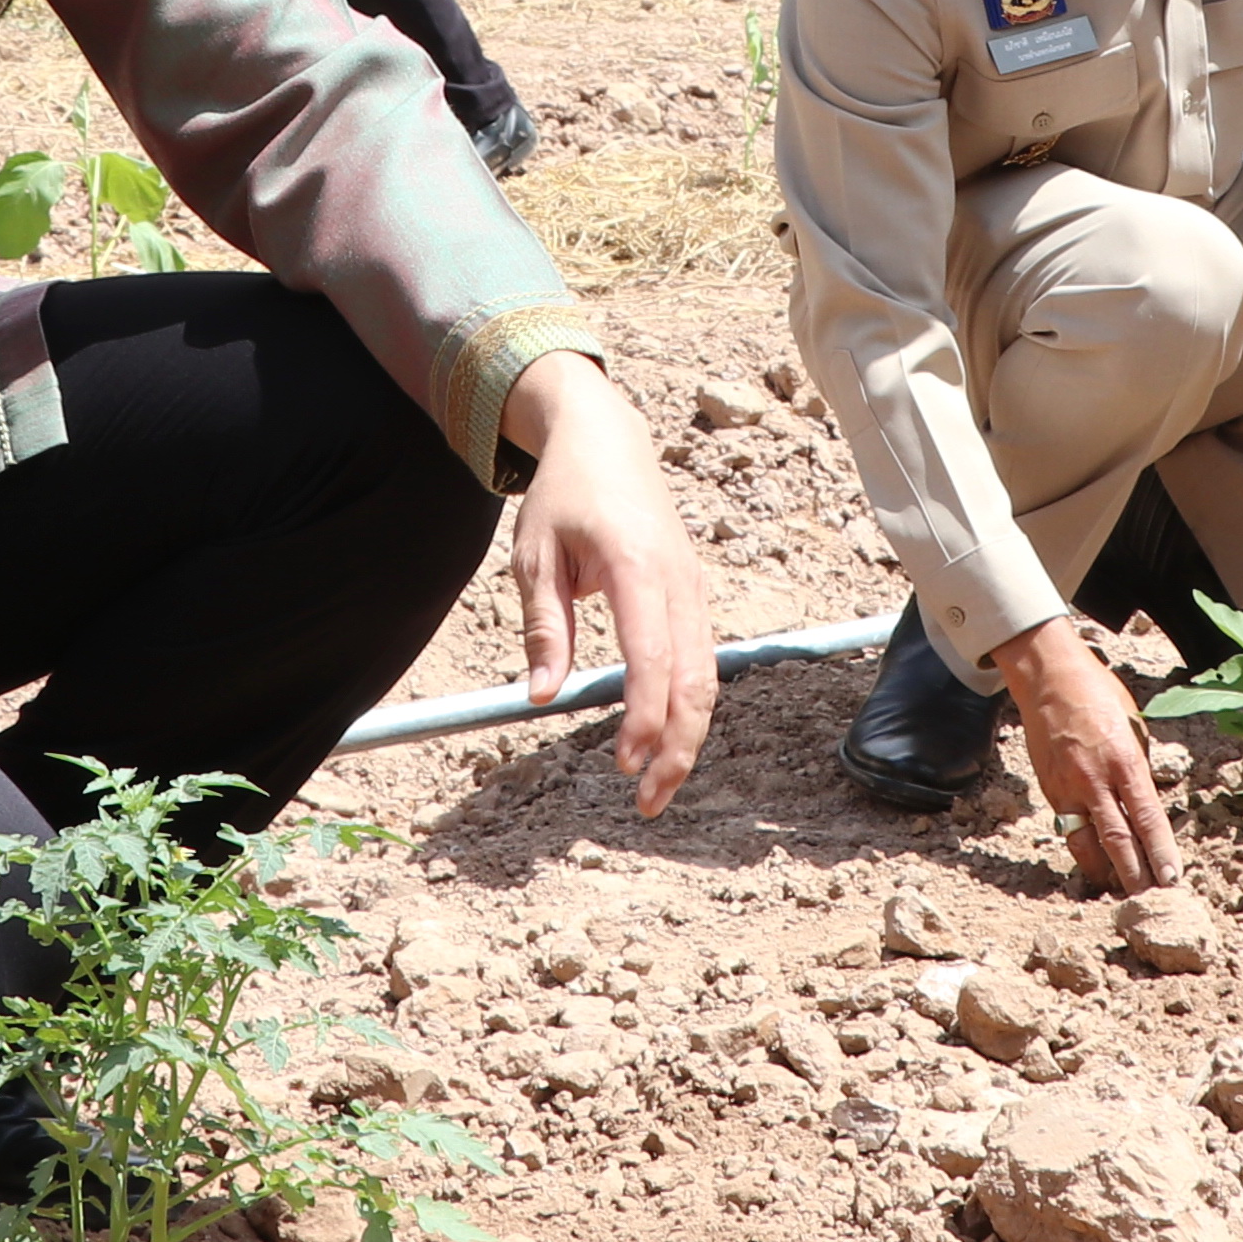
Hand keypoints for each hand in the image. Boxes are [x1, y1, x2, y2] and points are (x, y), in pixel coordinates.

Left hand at [501, 356, 719, 814]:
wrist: (606, 440)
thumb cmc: (564, 496)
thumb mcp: (534, 557)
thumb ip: (544, 628)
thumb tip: (541, 698)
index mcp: (637, 568)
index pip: (654, 657)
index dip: (645, 717)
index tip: (625, 764)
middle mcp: (678, 582)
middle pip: (697, 681)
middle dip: (678, 747)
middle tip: (646, 802)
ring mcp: (693, 589)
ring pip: (708, 678)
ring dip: (688, 736)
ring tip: (655, 784)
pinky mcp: (693, 596)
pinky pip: (703, 661)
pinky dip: (689, 707)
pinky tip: (664, 740)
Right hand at [993, 615, 1178, 892]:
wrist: (1048, 677)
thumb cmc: (1098, 694)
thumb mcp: (1133, 726)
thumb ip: (1138, 767)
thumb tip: (1146, 803)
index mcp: (1125, 760)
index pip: (1147, 818)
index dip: (1160, 852)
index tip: (1171, 878)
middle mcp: (1095, 779)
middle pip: (1118, 839)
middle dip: (1135, 873)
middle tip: (1150, 899)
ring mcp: (1068, 787)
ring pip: (1087, 843)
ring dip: (1106, 871)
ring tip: (1120, 891)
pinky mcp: (1049, 789)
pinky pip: (1068, 828)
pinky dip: (1083, 849)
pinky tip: (1094, 863)